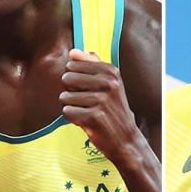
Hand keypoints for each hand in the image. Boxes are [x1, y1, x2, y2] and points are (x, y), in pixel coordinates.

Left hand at [60, 49, 141, 165]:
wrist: (125, 139)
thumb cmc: (112, 109)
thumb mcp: (109, 83)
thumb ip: (91, 64)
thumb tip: (73, 52)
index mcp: (111, 71)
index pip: (72, 65)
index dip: (74, 78)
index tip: (88, 89)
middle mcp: (108, 83)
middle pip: (66, 78)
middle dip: (70, 92)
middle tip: (86, 103)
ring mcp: (102, 100)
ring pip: (64, 97)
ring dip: (71, 107)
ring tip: (87, 113)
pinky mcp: (94, 117)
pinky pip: (66, 111)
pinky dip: (72, 118)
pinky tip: (86, 121)